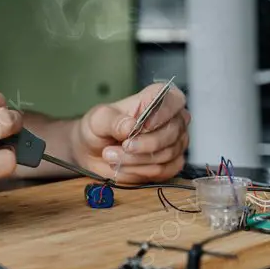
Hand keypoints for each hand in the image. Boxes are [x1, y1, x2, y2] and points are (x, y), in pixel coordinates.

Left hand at [69, 82, 189, 183]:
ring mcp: (174, 142)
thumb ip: (114, 121)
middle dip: (145, 143)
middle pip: (172, 131)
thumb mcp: (99, 120)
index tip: (143, 125)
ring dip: (136, 159)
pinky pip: (163, 170)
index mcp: (156, 98)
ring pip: (166, 153)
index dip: (163, 113)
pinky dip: (140, 170)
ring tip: (113, 156)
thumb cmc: (100, 129)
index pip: (174, 100)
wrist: (94, 153)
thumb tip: (131, 125)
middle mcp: (171, 119)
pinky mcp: (171, 163)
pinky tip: (123, 166)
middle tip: (122, 146)